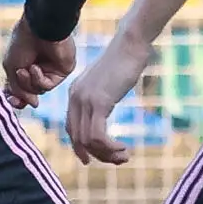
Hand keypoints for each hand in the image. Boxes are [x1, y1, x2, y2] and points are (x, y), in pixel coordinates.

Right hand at [2, 17, 76, 107]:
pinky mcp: (62, 71)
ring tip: (25, 69)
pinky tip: (36, 68)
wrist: (39, 28)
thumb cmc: (22, 43)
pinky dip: (39, 79)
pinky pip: (48, 85)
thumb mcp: (11, 67)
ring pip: (38, 90)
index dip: (15, 96)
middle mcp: (36, 68)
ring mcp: (50, 70)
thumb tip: (33, 105)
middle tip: (19, 76)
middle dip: (22, 88)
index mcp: (23, 64)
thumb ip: (18, 89)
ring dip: (29, 82)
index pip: (19, 87)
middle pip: (28, 92)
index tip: (11, 99)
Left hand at [64, 30, 153, 166]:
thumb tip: (104, 110)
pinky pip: (97, 136)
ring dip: (107, 154)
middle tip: (118, 160)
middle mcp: (75, 98)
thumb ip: (100, 98)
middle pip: (78, 138)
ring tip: (124, 155)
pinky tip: (123, 148)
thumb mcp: (106, 83)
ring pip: (87, 141)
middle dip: (97, 155)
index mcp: (75, 94)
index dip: (81, 148)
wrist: (131, 44)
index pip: (71, 129)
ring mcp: (85, 100)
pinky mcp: (99, 102)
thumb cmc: (124, 61)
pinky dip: (110, 148)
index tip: (94, 159)